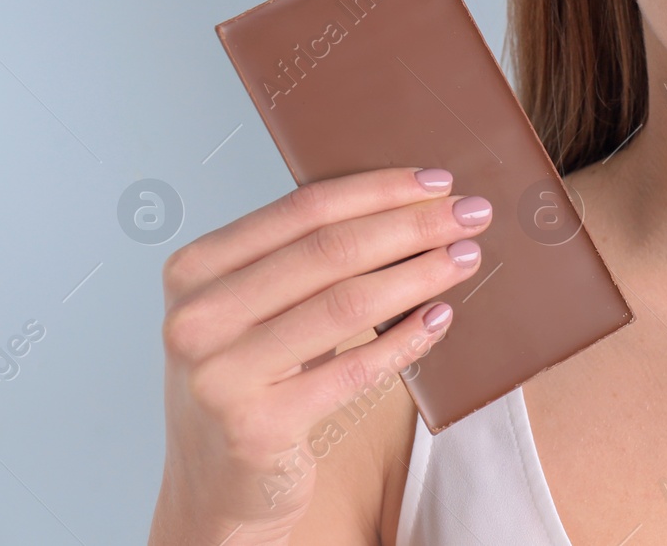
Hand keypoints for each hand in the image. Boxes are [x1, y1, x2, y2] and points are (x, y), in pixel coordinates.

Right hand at [148, 167, 489, 544]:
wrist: (214, 486)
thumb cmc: (249, 382)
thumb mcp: (252, 311)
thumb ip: (302, 261)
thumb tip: (410, 206)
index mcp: (195, 269)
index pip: (303, 208)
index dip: (379, 190)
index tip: (438, 181)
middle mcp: (197, 317)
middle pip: (330, 250)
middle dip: (413, 225)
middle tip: (471, 214)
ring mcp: (221, 374)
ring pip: (346, 303)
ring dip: (419, 274)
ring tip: (466, 258)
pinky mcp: (256, 426)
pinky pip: (353, 370)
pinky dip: (406, 340)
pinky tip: (440, 319)